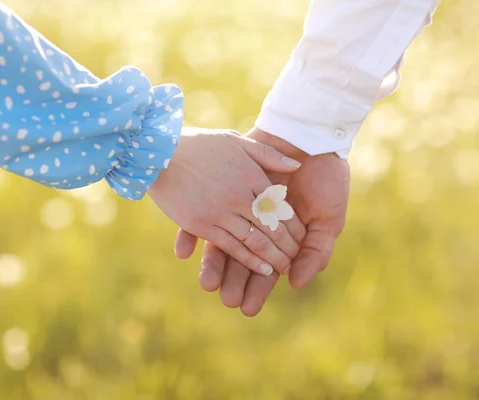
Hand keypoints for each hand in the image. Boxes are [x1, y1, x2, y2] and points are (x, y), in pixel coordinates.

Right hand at [148, 127, 304, 275]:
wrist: (158, 153)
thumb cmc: (198, 145)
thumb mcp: (235, 140)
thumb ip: (267, 154)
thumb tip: (296, 165)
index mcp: (250, 174)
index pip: (280, 205)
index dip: (293, 224)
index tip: (302, 236)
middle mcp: (240, 196)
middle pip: (272, 227)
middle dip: (288, 246)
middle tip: (297, 257)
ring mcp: (221, 212)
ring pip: (256, 241)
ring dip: (274, 257)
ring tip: (285, 268)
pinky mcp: (203, 225)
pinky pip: (232, 247)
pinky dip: (250, 260)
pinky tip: (262, 269)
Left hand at [175, 128, 349, 315]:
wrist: (308, 135)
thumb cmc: (325, 177)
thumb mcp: (328, 217)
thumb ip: (314, 251)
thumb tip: (295, 284)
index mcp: (279, 235)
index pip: (265, 267)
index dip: (258, 288)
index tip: (248, 308)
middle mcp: (254, 225)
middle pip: (240, 258)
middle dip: (233, 280)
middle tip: (226, 299)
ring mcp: (237, 208)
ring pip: (220, 240)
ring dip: (213, 263)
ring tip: (206, 283)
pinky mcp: (222, 189)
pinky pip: (201, 212)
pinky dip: (191, 232)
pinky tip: (183, 251)